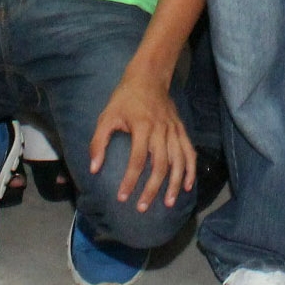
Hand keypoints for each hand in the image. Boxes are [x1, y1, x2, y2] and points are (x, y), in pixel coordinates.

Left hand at [89, 66, 196, 212]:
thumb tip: (93, 169)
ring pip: (179, 161)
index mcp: (142, 126)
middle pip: (160, 165)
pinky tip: (187, 186)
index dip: (130, 180)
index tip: (122, 197)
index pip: (137, 160)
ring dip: (174, 184)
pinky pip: (190, 152)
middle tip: (143, 208)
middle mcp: (161, 130)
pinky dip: (191, 170)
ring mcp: (174, 130)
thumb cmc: (124, 98)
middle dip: (152, 189)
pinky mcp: (181, 129)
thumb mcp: (106, 116)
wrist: (149, 77)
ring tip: (169, 203)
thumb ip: (98, 142)